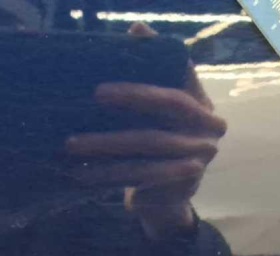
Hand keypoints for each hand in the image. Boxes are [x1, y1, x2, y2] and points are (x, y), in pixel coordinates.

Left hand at [65, 23, 226, 239]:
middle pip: (172, 104)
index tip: (134, 34)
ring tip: (70, 143)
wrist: (163, 203)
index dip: (163, 52)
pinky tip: (79, 172)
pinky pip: (140, 174)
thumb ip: (148, 79)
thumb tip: (136, 29)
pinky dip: (107, 173)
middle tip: (96, 93)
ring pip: (150, 142)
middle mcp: (209, 126)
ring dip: (106, 143)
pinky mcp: (182, 182)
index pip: (185, 70)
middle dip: (133, 95)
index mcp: (202, 103)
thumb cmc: (152, 150)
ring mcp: (200, 155)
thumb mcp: (152, 117)